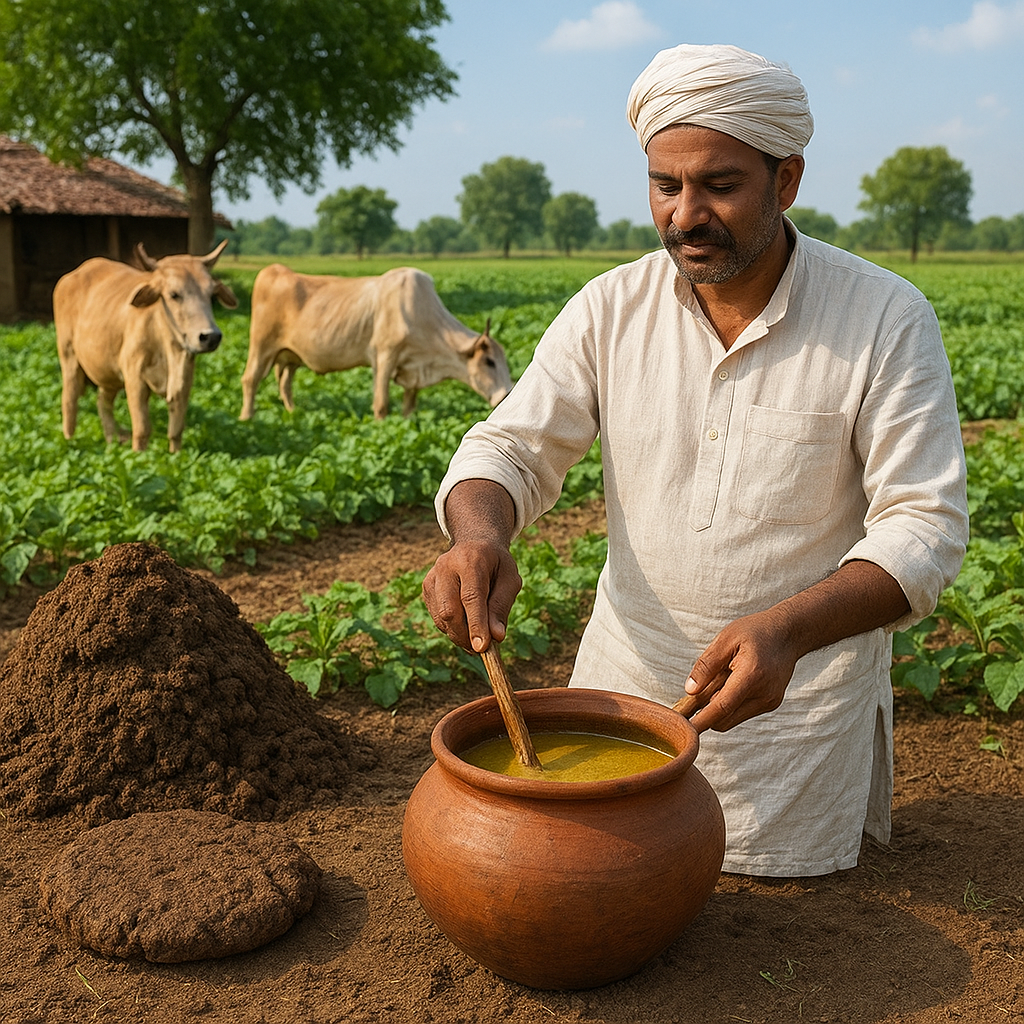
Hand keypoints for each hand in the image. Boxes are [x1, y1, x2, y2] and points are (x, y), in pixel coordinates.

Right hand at [422, 539, 521, 652]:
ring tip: (476, 637)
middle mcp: (446, 565)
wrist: (474, 544)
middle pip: (449, 609)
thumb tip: (496, 636)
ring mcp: (432, 576)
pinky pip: (437, 616)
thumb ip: (502, 606)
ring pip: (441, 617)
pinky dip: (451, 627)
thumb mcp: (510, 579)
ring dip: (459, 634)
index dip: (476, 624)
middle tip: (481, 649)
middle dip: (465, 635)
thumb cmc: (496, 564)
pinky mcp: (426, 587)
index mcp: (471, 559)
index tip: (482, 648)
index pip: (471, 597)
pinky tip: (465, 623)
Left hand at [682, 609, 801, 732]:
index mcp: (752, 675)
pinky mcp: (770, 704)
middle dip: (704, 714)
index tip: (683, 730)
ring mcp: (769, 701)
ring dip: (717, 708)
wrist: (789, 633)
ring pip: (732, 718)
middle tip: (687, 700)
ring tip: (716, 681)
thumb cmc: (756, 631)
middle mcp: (764, 694)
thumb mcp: (726, 639)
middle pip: (725, 719)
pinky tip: (729, 683)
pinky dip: (730, 704)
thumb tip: (689, 691)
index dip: (700, 720)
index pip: (722, 707)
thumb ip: (706, 666)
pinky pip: (742, 712)